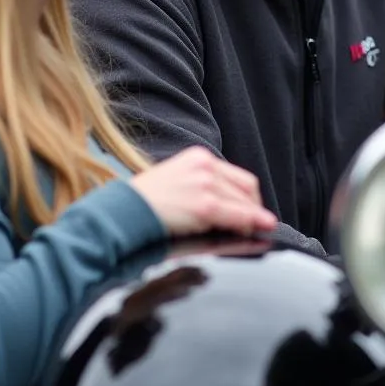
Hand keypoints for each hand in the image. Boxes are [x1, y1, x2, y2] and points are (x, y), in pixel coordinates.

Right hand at [130, 146, 277, 237]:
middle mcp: (205, 165)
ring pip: (244, 201)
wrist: (126, 210)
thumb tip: (227, 203)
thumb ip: (201, 183)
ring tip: (256, 229)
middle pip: (246, 186)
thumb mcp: (176, 179)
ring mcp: (205, 184)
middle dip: (254, 206)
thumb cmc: (146, 201)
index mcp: (198, 157)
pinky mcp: (205, 206)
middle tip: (258, 222)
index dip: (249, 195)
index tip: (254, 208)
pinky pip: (237, 215)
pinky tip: (256, 229)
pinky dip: (250, 222)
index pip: (236, 175)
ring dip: (254, 217)